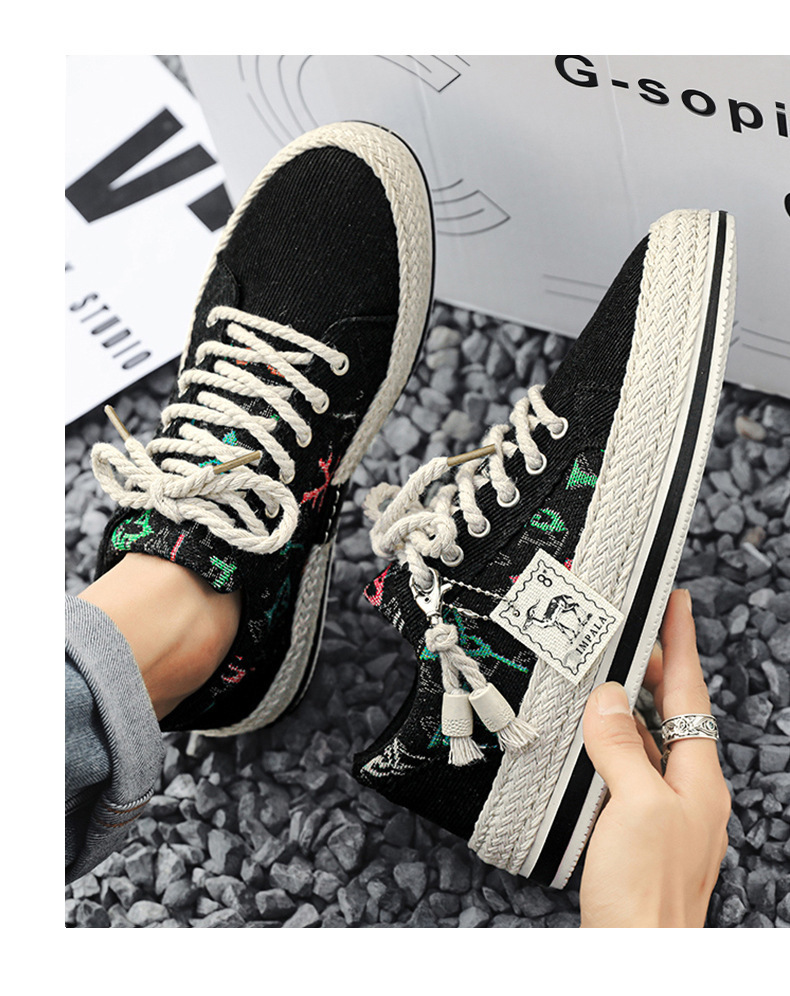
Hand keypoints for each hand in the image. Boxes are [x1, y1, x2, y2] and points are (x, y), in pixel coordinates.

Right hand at [579, 589, 730, 926]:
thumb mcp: (636, 807)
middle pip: (673, 714)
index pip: (691, 695)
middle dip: (655, 670)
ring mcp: (663, 813)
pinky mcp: (636, 831)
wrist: (635, 957)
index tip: (677, 604)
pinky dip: (610, 744)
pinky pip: (627, 770)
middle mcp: (687, 793)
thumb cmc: (646, 894)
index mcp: (699, 781)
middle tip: (634, 630)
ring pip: (648, 741)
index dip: (682, 645)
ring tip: (608, 673)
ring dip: (629, 705)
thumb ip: (622, 748)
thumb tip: (607, 699)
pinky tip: (591, 738)